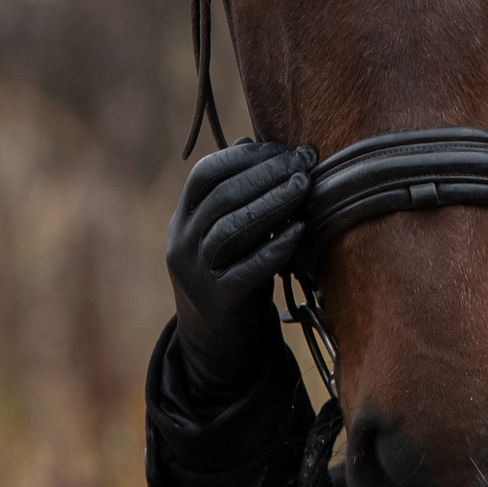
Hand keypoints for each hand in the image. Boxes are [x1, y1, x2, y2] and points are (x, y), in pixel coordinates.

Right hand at [165, 138, 318, 393]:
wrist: (218, 345)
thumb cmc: (232, 276)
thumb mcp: (227, 234)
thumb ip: (236, 194)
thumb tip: (251, 141)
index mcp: (182, 221)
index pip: (203, 175)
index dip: (242, 157)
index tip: (281, 148)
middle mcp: (182, 244)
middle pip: (220, 197)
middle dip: (265, 174)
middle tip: (303, 162)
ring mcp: (196, 275)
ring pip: (231, 228)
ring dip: (272, 202)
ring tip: (305, 186)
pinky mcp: (219, 303)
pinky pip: (248, 270)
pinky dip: (276, 247)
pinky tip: (301, 230)